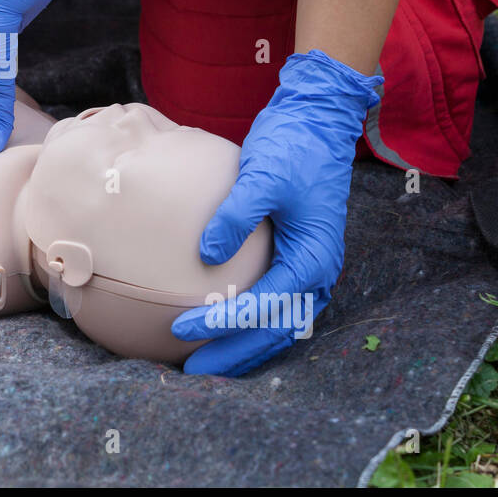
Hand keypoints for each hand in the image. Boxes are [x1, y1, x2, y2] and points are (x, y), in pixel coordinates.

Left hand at [171, 49, 381, 375]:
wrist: (317, 123)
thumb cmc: (291, 147)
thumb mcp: (262, 176)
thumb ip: (236, 215)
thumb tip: (206, 254)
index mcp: (312, 256)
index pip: (264, 304)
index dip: (221, 322)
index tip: (180, 328)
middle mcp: (317, 272)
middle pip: (274, 330)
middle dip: (232, 354)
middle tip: (190, 373)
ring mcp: (310, 270)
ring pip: (278, 326)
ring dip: (243, 348)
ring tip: (203, 366)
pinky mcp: (296, 261)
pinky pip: (276, 308)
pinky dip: (251, 327)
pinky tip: (222, 336)